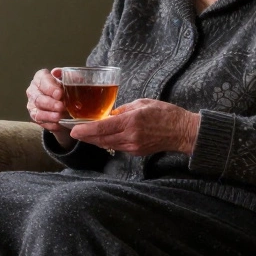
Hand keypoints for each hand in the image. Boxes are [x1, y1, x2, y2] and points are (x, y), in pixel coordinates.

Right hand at [26, 68, 73, 147]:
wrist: (63, 101)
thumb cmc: (65, 88)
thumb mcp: (70, 80)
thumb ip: (69, 76)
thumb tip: (66, 74)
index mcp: (40, 78)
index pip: (42, 81)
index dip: (51, 88)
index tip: (60, 94)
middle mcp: (33, 91)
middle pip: (38, 98)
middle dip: (50, 103)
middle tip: (61, 107)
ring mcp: (32, 105)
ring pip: (37, 112)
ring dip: (49, 115)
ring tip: (59, 117)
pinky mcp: (35, 117)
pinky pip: (40, 122)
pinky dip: (50, 124)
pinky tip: (59, 125)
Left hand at [68, 98, 199, 156]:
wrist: (182, 131)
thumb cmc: (165, 113)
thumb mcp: (142, 103)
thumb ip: (123, 109)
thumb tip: (109, 115)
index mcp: (131, 121)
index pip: (102, 127)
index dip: (85, 130)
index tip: (74, 129)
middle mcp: (130, 136)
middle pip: (101, 139)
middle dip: (86, 136)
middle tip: (74, 132)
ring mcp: (133, 146)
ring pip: (107, 144)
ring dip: (95, 140)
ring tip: (84, 134)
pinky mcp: (136, 152)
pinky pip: (117, 147)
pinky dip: (107, 142)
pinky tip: (102, 137)